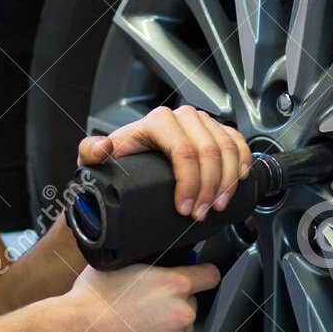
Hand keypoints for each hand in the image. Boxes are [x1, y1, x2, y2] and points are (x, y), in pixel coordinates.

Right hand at [64, 261, 220, 331]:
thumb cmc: (90, 300)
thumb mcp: (119, 265)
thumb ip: (148, 265)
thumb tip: (157, 263)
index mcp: (173, 284)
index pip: (210, 275)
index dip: (202, 274)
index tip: (200, 277)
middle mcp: (179, 313)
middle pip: (191, 305)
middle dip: (174, 304)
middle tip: (147, 305)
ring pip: (181, 331)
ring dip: (167, 328)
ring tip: (138, 325)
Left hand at [78, 104, 252, 221]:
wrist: (129, 165)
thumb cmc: (116, 163)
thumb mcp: (96, 159)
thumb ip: (90, 152)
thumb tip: (104, 146)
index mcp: (157, 122)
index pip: (184, 151)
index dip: (190, 183)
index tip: (186, 209)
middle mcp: (182, 117)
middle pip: (210, 152)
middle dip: (210, 188)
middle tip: (201, 214)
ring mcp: (201, 123)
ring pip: (228, 149)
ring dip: (228, 182)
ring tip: (217, 206)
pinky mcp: (216, 130)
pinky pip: (238, 143)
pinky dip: (242, 164)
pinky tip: (238, 182)